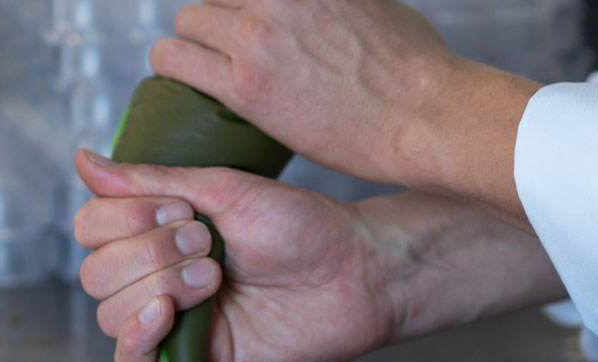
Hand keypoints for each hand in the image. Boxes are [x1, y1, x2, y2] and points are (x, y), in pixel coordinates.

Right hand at [74, 150, 564, 361]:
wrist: (353, 273)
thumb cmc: (303, 227)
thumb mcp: (224, 190)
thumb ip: (151, 181)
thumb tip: (84, 161)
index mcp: (159, 228)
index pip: (93, 226)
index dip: (122, 217)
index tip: (177, 208)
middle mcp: (158, 272)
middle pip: (95, 271)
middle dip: (147, 251)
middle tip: (206, 241)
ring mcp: (172, 316)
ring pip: (109, 311)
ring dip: (156, 285)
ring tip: (213, 275)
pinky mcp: (190, 358)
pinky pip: (130, 360)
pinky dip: (137, 336)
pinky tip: (167, 314)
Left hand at [151, 0, 541, 228]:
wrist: (424, 115)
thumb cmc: (416, 67)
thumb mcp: (374, 4)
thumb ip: (332, 4)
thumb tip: (323, 11)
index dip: (238, 3)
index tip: (238, 19)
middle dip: (214, 22)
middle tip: (223, 50)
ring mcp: (258, 37)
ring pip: (188, 24)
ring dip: (190, 45)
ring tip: (199, 67)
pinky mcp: (247, 86)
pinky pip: (177, 63)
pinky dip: (173, 67)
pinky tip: (180, 79)